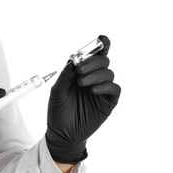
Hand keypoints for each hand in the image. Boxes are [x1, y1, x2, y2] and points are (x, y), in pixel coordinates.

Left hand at [45, 35, 120, 163]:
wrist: (62, 133)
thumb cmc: (59, 110)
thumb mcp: (58, 90)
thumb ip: (66, 75)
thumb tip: (74, 59)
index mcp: (82, 72)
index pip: (95, 55)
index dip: (101, 45)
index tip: (101, 39)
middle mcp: (94, 78)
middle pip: (103, 60)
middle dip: (93, 61)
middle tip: (80, 69)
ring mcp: (102, 90)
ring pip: (109, 73)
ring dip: (96, 74)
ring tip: (81, 83)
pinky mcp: (108, 103)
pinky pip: (114, 89)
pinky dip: (105, 86)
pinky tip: (92, 90)